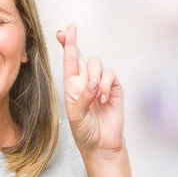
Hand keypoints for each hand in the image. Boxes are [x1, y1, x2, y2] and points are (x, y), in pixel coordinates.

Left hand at [57, 24, 123, 158]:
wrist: (102, 145)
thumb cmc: (85, 132)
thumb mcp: (77, 116)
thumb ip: (83, 98)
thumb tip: (93, 83)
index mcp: (72, 87)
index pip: (69, 63)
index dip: (67, 46)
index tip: (63, 31)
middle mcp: (85, 83)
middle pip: (82, 56)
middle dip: (74, 42)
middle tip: (71, 31)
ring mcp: (100, 84)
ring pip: (97, 64)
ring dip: (95, 77)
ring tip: (96, 96)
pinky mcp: (114, 88)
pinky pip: (110, 75)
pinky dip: (106, 85)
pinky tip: (104, 99)